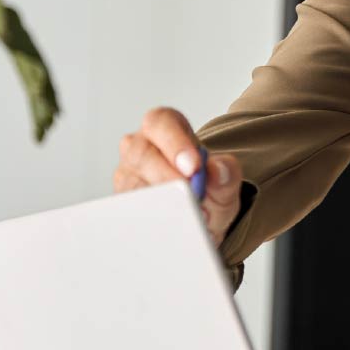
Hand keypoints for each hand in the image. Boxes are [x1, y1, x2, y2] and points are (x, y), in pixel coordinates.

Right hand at [113, 107, 243, 245]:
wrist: (201, 216)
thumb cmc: (209, 188)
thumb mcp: (225, 180)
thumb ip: (227, 173)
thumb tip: (218, 169)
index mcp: (165, 128)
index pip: (162, 123)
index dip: (175, 143)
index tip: (193, 166)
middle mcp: (140, 146)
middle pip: (140, 152)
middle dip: (165, 176)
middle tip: (189, 195)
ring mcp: (127, 174)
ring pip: (131, 183)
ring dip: (158, 202)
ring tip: (186, 216)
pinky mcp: (122, 201)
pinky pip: (129, 209)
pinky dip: (150, 218)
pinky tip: (169, 226)